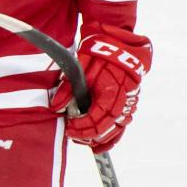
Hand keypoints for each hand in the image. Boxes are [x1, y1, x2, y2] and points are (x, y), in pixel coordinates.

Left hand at [53, 24, 151, 151]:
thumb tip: (56, 107)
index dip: (84, 126)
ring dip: (102, 138)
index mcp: (111, 87)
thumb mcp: (80, 67)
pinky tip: (101, 143)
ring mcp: (130, 100)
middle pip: (108, 125)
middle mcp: (123, 96)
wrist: (117, 42)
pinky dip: (113, 135)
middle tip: (74, 137)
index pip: (98, 116)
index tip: (70, 129)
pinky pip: (123, 123)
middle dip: (90, 134)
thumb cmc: (98, 53)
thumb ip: (68, 88)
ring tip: (86, 143)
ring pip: (118, 127)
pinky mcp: (131, 101)